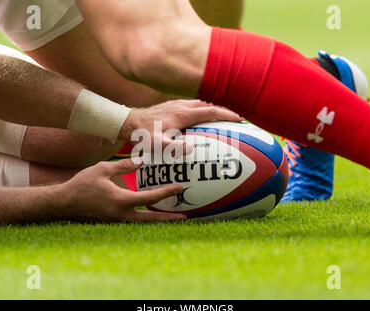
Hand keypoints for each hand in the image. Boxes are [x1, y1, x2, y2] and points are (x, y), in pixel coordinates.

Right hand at [62, 158, 184, 222]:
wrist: (64, 203)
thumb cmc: (82, 184)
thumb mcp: (103, 169)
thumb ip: (124, 165)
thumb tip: (141, 161)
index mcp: (121, 200)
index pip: (150, 198)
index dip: (167, 192)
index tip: (179, 188)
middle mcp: (121, 214)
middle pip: (151, 219)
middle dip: (168, 218)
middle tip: (184, 217)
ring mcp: (117, 221)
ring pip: (143, 223)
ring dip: (157, 220)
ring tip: (171, 216)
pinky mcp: (112, 221)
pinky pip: (133, 221)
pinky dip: (145, 218)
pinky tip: (150, 214)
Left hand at [118, 99, 242, 151]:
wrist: (131, 122)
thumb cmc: (144, 135)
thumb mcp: (157, 144)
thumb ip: (173, 147)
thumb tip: (191, 149)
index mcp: (182, 114)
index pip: (210, 111)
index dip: (226, 114)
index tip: (239, 118)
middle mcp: (182, 105)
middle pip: (209, 104)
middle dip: (224, 110)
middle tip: (237, 118)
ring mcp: (177, 103)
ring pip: (202, 103)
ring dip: (214, 108)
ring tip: (224, 117)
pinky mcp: (173, 105)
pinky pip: (194, 104)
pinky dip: (204, 108)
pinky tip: (204, 116)